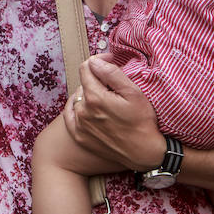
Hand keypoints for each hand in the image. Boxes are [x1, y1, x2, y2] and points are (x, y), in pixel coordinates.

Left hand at [63, 53, 164, 169]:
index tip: (110, 62)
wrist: (143, 152)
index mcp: (95, 97)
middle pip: (83, 83)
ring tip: (106, 99)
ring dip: (89, 94)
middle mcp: (82, 111)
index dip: (99, 61)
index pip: (86, 68)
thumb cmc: (142, 121)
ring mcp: (79, 125)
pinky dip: (76, 108)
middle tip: (113, 85)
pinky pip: (70, 115)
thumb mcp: (133, 92)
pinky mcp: (79, 136)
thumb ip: (111, 73)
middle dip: (96, 79)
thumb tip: (95, 61)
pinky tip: (87, 108)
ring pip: (78, 98)